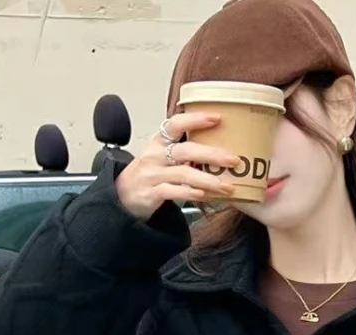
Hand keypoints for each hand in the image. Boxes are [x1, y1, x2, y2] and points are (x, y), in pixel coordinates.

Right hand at [115, 112, 240, 221]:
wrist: (122, 195)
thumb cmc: (149, 173)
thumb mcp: (161, 154)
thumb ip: (184, 149)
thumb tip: (219, 147)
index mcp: (159, 141)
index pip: (176, 124)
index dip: (195, 119)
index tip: (217, 117)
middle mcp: (155, 155)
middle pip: (186, 150)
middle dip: (212, 154)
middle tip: (234, 159)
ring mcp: (153, 175)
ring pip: (184, 174)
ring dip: (209, 180)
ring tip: (227, 186)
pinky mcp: (152, 194)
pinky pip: (174, 192)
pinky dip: (191, 193)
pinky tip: (206, 195)